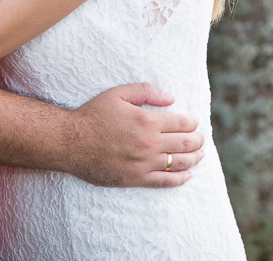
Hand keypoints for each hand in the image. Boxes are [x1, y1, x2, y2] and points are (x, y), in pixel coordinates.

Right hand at [63, 83, 204, 187]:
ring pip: (178, 163)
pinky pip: (164, 181)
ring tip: (200, 155)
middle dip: (198, 140)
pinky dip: (180, 179)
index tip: (194, 123)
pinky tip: (188, 175)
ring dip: (194, 159)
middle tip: (201, 139)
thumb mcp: (118, 93)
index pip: (182, 123)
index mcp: (147, 120)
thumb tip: (171, 99)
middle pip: (185, 143)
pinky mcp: (135, 178)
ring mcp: (143, 163)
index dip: (192, 123)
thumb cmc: (93, 115)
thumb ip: (146, 91)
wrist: (70, 142)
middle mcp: (149, 143)